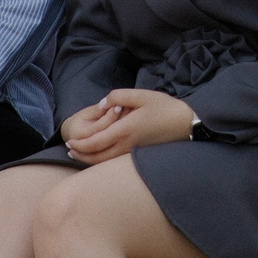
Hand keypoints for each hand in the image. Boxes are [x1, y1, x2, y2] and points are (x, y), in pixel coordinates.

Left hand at [63, 88, 194, 164]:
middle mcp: (126, 145)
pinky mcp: (139, 155)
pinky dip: (103, 161)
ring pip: (106, 162)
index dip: (80, 145)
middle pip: (97, 157)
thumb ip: (118, 97)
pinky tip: (100, 156)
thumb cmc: (164, 108)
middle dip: (81, 155)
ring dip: (90, 160)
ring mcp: (133, 153)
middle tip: (70, 151)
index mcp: (124, 130)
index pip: (94, 143)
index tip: (69, 142)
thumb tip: (102, 104)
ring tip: (80, 156)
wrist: (187, 124)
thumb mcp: (141, 95)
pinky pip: (115, 162)